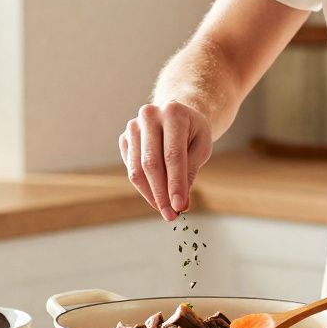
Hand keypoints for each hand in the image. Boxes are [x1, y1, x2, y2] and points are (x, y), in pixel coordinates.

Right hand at [118, 101, 211, 220]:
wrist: (178, 114)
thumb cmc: (193, 132)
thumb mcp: (201, 148)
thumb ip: (190, 173)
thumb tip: (180, 205)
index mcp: (173, 113)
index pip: (173, 155)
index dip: (175, 183)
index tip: (179, 207)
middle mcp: (149, 115)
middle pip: (151, 163)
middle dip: (161, 193)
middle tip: (170, 215)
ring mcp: (133, 126)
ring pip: (137, 169)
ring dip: (150, 194)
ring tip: (164, 209)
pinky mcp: (124, 138)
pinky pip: (131, 169)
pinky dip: (143, 186)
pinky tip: (156, 194)